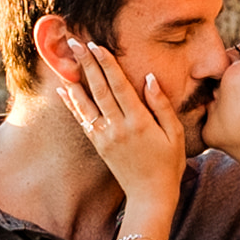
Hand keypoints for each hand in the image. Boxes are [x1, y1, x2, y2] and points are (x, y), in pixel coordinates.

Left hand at [47, 28, 185, 214]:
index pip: (119, 86)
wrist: (150, 196)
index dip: (107, 64)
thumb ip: (162, 105)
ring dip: (74, 80)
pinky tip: (64, 90)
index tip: (97, 45)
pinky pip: (82, 120)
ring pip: (85, 104)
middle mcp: (118, 127)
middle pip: (99, 89)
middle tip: (74, 42)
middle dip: (86, 64)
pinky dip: (72, 104)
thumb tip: (149, 79)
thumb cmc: (169, 164)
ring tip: (64, 61)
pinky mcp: (99, 145)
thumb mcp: (175, 134)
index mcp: (139, 122)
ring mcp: (106, 137)